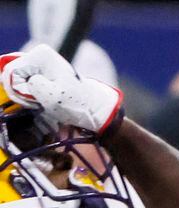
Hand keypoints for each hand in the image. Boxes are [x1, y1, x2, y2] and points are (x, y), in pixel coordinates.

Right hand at [0, 44, 122, 133]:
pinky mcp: (41, 74)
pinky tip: (40, 101)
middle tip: (39, 104)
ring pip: (17, 81)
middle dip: (21, 92)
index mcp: (40, 55)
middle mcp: (38, 55)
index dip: (19, 91)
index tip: (35, 102)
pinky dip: (29, 96)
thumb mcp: (50, 98)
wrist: (95, 109)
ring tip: (42, 103)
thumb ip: (26, 86)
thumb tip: (12, 78)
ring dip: (26, 95)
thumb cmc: (76, 104)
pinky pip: (24, 84)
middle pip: (13, 75)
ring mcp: (39, 64)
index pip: (11, 72)